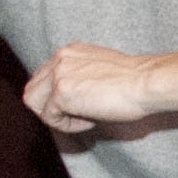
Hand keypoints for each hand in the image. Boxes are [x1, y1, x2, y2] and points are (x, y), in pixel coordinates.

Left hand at [22, 43, 164, 136]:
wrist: (145, 82)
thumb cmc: (134, 81)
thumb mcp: (99, 69)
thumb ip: (79, 75)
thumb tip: (69, 98)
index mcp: (69, 51)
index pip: (43, 77)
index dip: (54, 97)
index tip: (77, 107)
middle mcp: (59, 58)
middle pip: (32, 90)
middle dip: (49, 108)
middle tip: (75, 116)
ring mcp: (58, 75)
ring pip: (34, 104)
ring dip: (55, 116)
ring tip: (81, 118)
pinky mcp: (61, 93)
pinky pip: (50, 118)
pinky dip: (68, 125)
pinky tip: (90, 121)